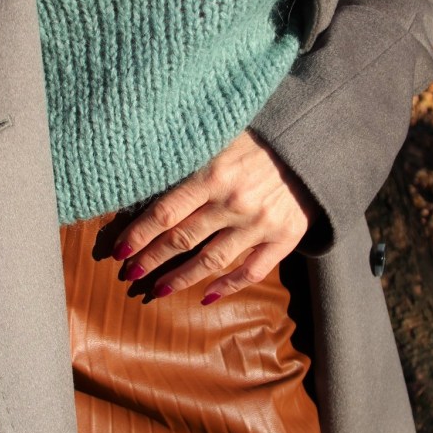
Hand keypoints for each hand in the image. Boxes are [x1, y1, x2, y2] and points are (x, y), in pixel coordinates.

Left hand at [112, 130, 317, 303]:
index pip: (165, 211)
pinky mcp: (284, 238)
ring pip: (211, 260)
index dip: (140, 234)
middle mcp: (234, 202)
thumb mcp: (218, 135)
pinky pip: (251, 272)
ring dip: (181, 278)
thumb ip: (188, 157)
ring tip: (159, 290)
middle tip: (130, 274)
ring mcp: (260, 223)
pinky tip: (206, 297)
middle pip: (182, 239)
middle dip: (152, 259)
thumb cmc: (256, 138)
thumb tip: (143, 172)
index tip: (120, 250)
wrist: (312, 142)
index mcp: (214, 173)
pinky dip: (228, 287)